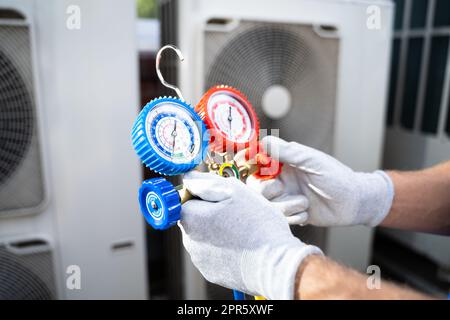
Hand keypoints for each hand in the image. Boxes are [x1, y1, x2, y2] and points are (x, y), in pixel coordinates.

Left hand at [179, 171, 321, 299]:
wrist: (275, 265)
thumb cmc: (256, 224)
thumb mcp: (233, 190)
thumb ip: (206, 182)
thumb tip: (188, 178)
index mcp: (190, 218)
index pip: (186, 197)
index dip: (205, 193)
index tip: (224, 197)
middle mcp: (189, 241)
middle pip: (196, 218)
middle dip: (212, 212)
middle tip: (238, 213)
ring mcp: (200, 260)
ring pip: (205, 236)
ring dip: (219, 230)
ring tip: (244, 232)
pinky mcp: (212, 273)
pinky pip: (214, 254)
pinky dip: (225, 249)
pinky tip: (244, 247)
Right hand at [246, 136, 393, 226]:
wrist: (354, 202)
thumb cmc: (336, 176)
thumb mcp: (311, 161)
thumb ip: (287, 152)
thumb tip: (263, 142)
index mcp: (284, 163)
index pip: (257, 162)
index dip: (248, 164)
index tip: (246, 166)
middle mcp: (282, 179)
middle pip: (255, 186)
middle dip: (265, 189)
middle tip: (280, 188)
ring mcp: (286, 197)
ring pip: (268, 205)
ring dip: (284, 206)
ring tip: (304, 203)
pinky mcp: (292, 214)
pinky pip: (281, 218)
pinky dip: (294, 216)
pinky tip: (308, 213)